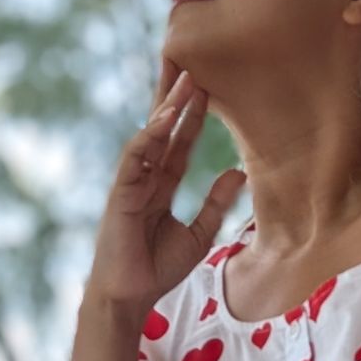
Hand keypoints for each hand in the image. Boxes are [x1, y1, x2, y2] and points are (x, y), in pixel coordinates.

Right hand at [84, 56, 245, 313]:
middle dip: (176, 98)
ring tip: (185, 80)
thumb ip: (216, 203)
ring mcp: (131, 183)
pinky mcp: (120, 193)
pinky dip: (150, 137)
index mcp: (161, 185)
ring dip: (166, 108)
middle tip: (193, 63)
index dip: (192, 116)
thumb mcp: (198, 233)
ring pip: (150, 136)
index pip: (179, 142)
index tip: (208, 87)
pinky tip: (165, 118)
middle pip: (162, 130)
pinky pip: (134, 158)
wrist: (131, 297)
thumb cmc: (157, 269)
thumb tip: (240, 173)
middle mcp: (145, 178)